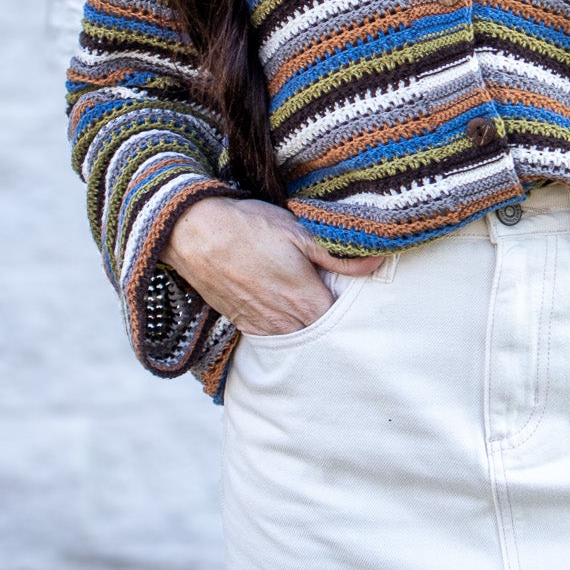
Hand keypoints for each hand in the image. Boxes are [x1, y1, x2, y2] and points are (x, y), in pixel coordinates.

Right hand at [164, 195, 383, 335]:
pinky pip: (275, 339)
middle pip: (322, 339)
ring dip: (311, 332)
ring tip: (320, 313)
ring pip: (298, 341)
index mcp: (305, 302)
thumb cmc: (248, 227)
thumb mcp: (298, 233)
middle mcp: (285, 323)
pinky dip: (288, 331)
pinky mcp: (244, 324)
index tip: (364, 303)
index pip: (344, 326)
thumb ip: (338, 256)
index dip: (357, 317)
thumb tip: (377, 262)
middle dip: (337, 329)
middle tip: (345, 310)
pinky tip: (292, 315)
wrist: (192, 234)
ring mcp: (263, 327)